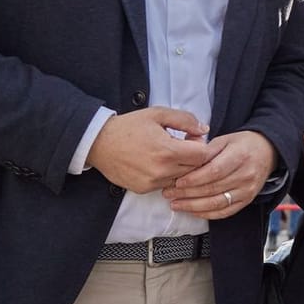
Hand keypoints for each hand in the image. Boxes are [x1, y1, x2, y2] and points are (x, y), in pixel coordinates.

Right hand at [85, 108, 210, 193]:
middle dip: (194, 156)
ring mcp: (152, 183)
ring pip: (182, 179)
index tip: (192, 138)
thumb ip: (185, 120)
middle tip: (182, 144)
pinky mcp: (144, 189)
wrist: (99, 143)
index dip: (202, 145)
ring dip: (182, 168)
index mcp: (168, 151)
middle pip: (195, 169)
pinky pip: (166, 184)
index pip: (203, 156)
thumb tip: (204, 130)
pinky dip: (168, 175)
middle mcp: (162, 171)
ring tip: (168, 153)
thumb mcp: (158, 114)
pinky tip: (157, 162)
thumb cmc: (129, 126)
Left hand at [165, 131, 276, 219]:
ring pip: (216, 203)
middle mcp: (245, 175)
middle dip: (187, 193)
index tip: (177, 182)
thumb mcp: (225, 139)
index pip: (214, 171)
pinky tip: (192, 211)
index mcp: (240, 156)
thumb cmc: (244, 144)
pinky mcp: (246, 200)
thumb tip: (185, 161)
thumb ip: (206, 151)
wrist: (267, 152)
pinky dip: (206, 214)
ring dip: (192, 206)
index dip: (194, 179)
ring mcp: (247, 190)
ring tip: (175, 203)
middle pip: (212, 189)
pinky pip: (224, 212)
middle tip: (169, 193)